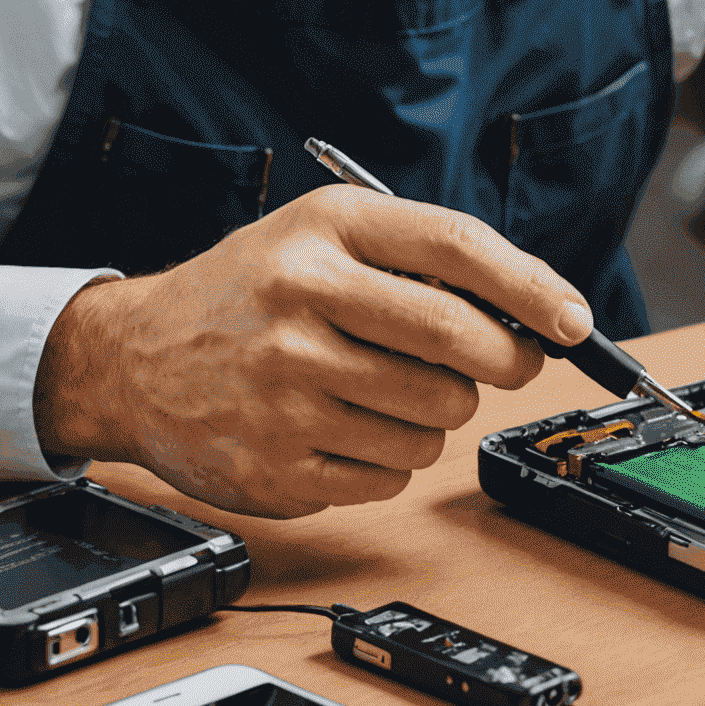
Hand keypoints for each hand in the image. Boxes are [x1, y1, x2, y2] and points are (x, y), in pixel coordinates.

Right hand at [33, 186, 593, 517]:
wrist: (132, 358)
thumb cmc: (248, 290)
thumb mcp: (320, 237)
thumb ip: (418, 259)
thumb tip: (530, 311)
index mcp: (324, 232)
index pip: (455, 247)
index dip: (530, 286)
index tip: (572, 318)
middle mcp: (302, 301)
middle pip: (457, 343)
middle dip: (502, 361)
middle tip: (500, 362)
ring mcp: (286, 388)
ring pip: (435, 419)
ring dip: (438, 412)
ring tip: (388, 386)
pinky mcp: (278, 464)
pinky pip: (392, 473)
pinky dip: (392, 455)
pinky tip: (346, 424)